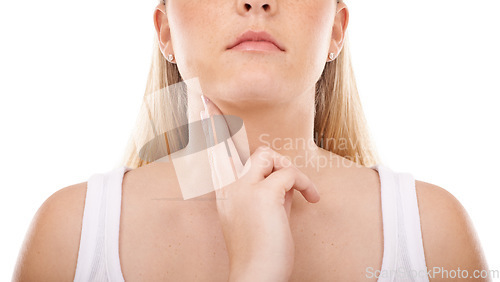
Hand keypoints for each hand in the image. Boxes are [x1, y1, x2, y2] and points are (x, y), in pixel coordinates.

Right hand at [200, 96, 319, 280]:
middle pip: (220, 143)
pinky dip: (304, 184)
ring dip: (287, 170)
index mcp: (224, 193)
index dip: (207, 128)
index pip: (213, 155)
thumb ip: (268, 189)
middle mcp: (227, 187)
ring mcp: (241, 188)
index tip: (197, 104)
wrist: (257, 275)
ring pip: (267, 155)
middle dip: (212, 117)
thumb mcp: (264, 214)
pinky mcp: (262, 193)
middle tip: (201, 94)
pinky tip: (310, 199)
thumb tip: (284, 175)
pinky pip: (289, 173)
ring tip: (300, 192)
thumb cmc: (262, 249)